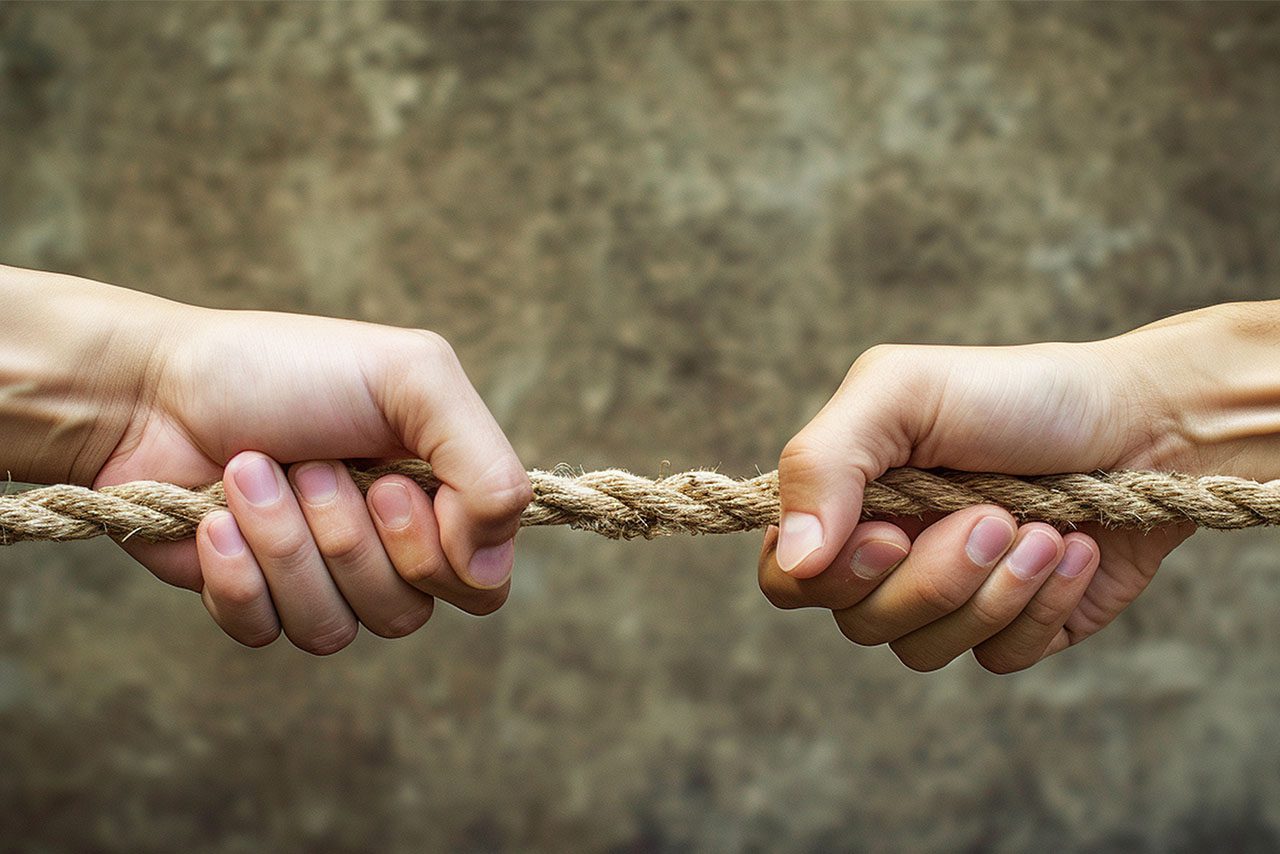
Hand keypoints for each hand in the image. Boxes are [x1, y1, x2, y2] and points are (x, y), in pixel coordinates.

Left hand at [94, 306, 530, 654]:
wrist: (153, 388)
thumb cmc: (285, 369)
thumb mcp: (414, 377)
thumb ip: (487, 462)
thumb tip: (487, 566)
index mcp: (440, 493)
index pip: (482, 581)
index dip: (436, 553)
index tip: (388, 487)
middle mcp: (389, 545)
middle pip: (408, 611)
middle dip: (346, 536)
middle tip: (313, 466)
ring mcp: (322, 578)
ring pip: (338, 628)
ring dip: (286, 544)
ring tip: (250, 475)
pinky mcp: (257, 601)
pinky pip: (271, 632)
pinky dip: (238, 575)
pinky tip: (213, 522)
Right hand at [758, 303, 1279, 671]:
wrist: (1146, 423)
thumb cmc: (1016, 394)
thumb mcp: (901, 393)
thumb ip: (822, 463)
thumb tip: (793, 560)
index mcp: (848, 499)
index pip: (789, 578)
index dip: (830, 576)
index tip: (892, 535)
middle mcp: (889, 555)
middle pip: (860, 623)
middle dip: (936, 574)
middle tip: (993, 515)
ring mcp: (949, 597)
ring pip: (925, 650)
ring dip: (997, 589)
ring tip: (1043, 527)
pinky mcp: (1013, 627)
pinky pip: (997, 659)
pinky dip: (1041, 608)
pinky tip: (1071, 552)